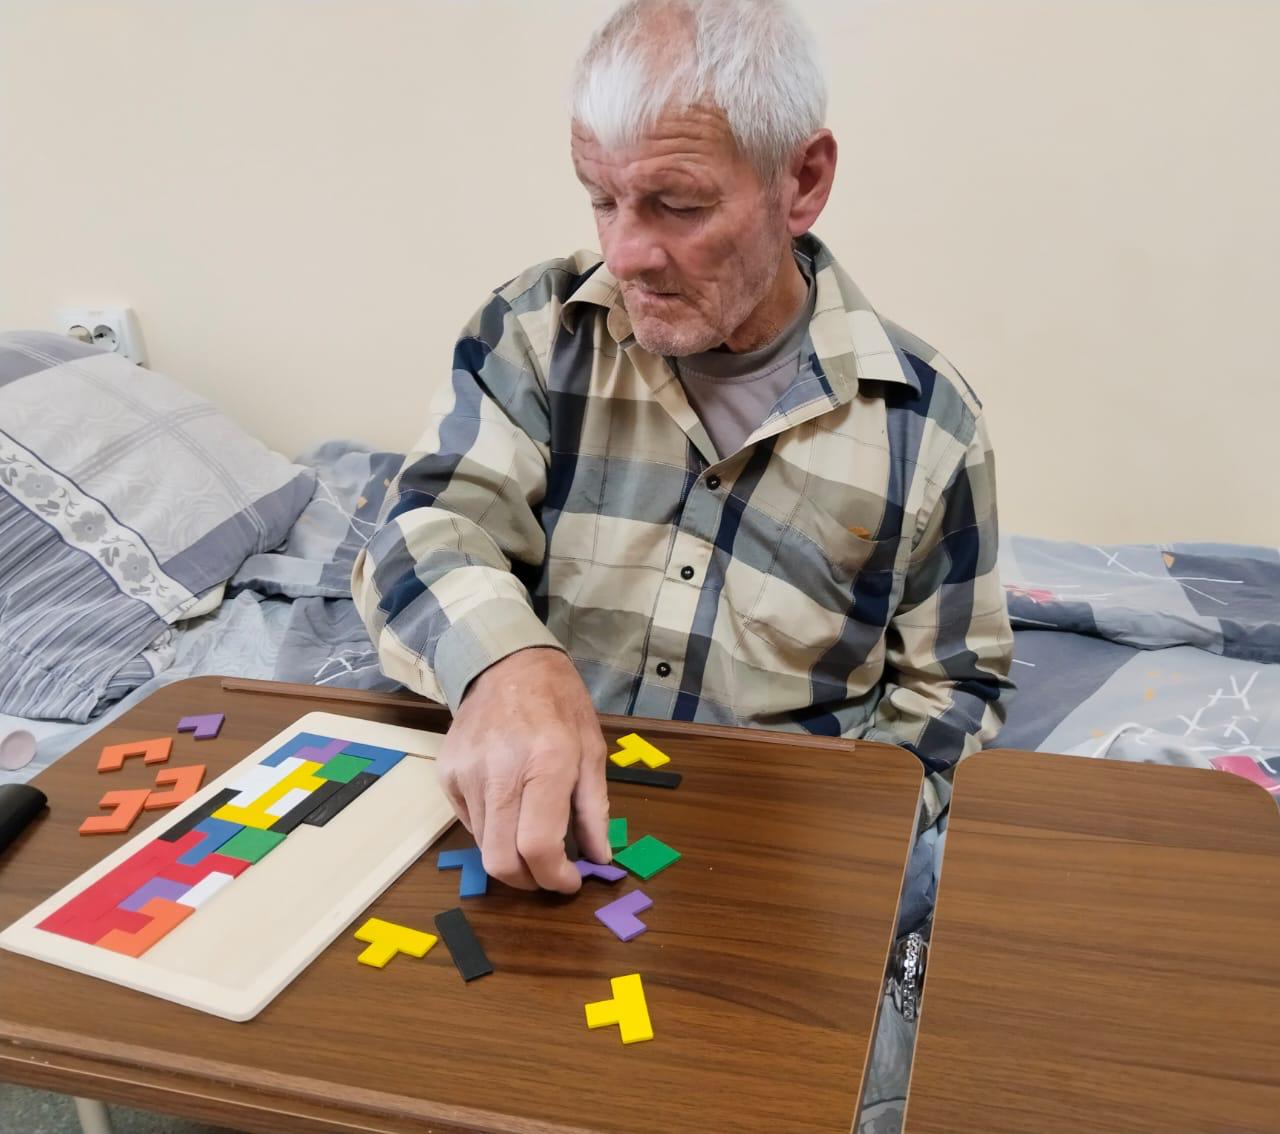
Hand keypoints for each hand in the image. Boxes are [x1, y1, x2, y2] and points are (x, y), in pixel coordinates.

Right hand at [438, 647, 610, 891]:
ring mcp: (467, 772)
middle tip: (548, 874)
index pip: (539, 846)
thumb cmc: (559, 706)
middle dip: (528, 882)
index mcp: (547, 762)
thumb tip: (601, 860)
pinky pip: (468, 822)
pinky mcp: (447, 773)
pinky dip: (491, 830)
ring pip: (483, 846)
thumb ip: (595, 810)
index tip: (570, 881)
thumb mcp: (593, 751)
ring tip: (530, 833)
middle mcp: (500, 770)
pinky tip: (508, 807)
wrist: (507, 665)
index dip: (555, 878)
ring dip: (510, 855)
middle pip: (501, 860)